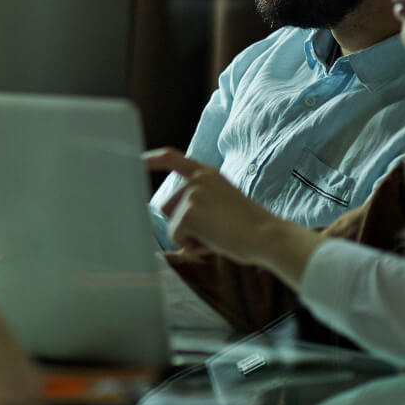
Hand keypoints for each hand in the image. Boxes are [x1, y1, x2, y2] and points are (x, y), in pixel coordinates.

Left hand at [143, 148, 321, 286]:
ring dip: (189, 236)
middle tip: (216, 229)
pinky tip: (214, 241)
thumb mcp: (224, 202)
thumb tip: (172, 213)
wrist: (268, 236)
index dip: (152, 159)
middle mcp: (197, 180)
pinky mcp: (188, 212)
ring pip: (172, 224)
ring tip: (217, 234)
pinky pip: (177, 237)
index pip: (172, 158)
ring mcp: (192, 194)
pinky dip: (192, 246)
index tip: (136, 161)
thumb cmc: (249, 228)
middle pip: (167, 206)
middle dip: (183, 224)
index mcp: (208, 174)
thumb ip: (201, 200)